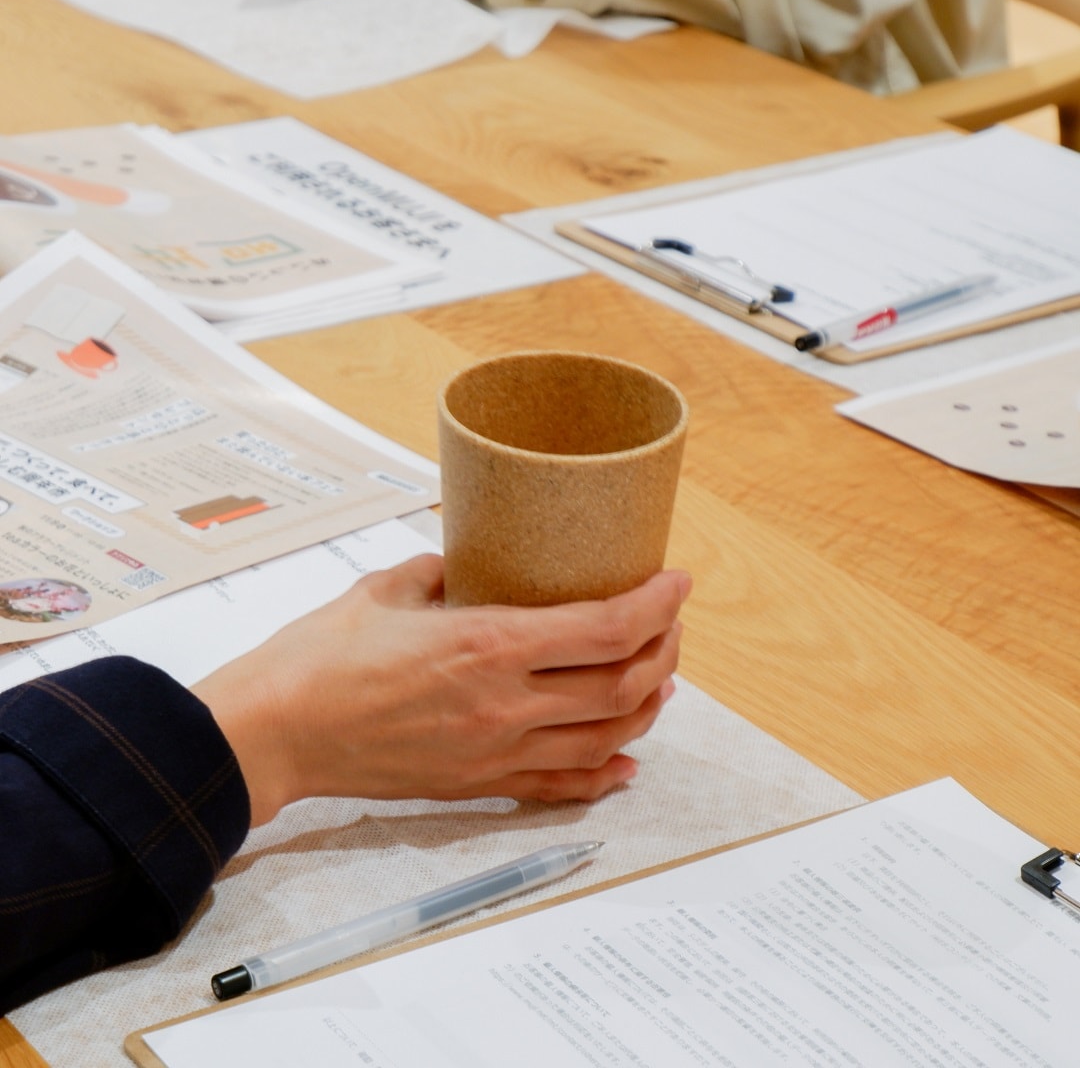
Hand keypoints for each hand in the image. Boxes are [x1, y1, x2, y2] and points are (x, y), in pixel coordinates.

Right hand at [193, 554, 689, 825]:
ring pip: (605, 739)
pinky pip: (559, 787)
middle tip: (671, 625)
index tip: (678, 583)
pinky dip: (603, 776)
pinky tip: (626, 763)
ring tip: (660, 680)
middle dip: (665, 652)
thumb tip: (470, 563)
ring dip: (647, 708)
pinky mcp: (477, 785)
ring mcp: (495, 752)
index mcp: (487, 644)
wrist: (275, 733)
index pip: (605, 629)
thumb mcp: (388, 588)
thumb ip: (443, 571)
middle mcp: (505, 704)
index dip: (656, 606)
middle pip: (622, 686)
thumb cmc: (320, 656)